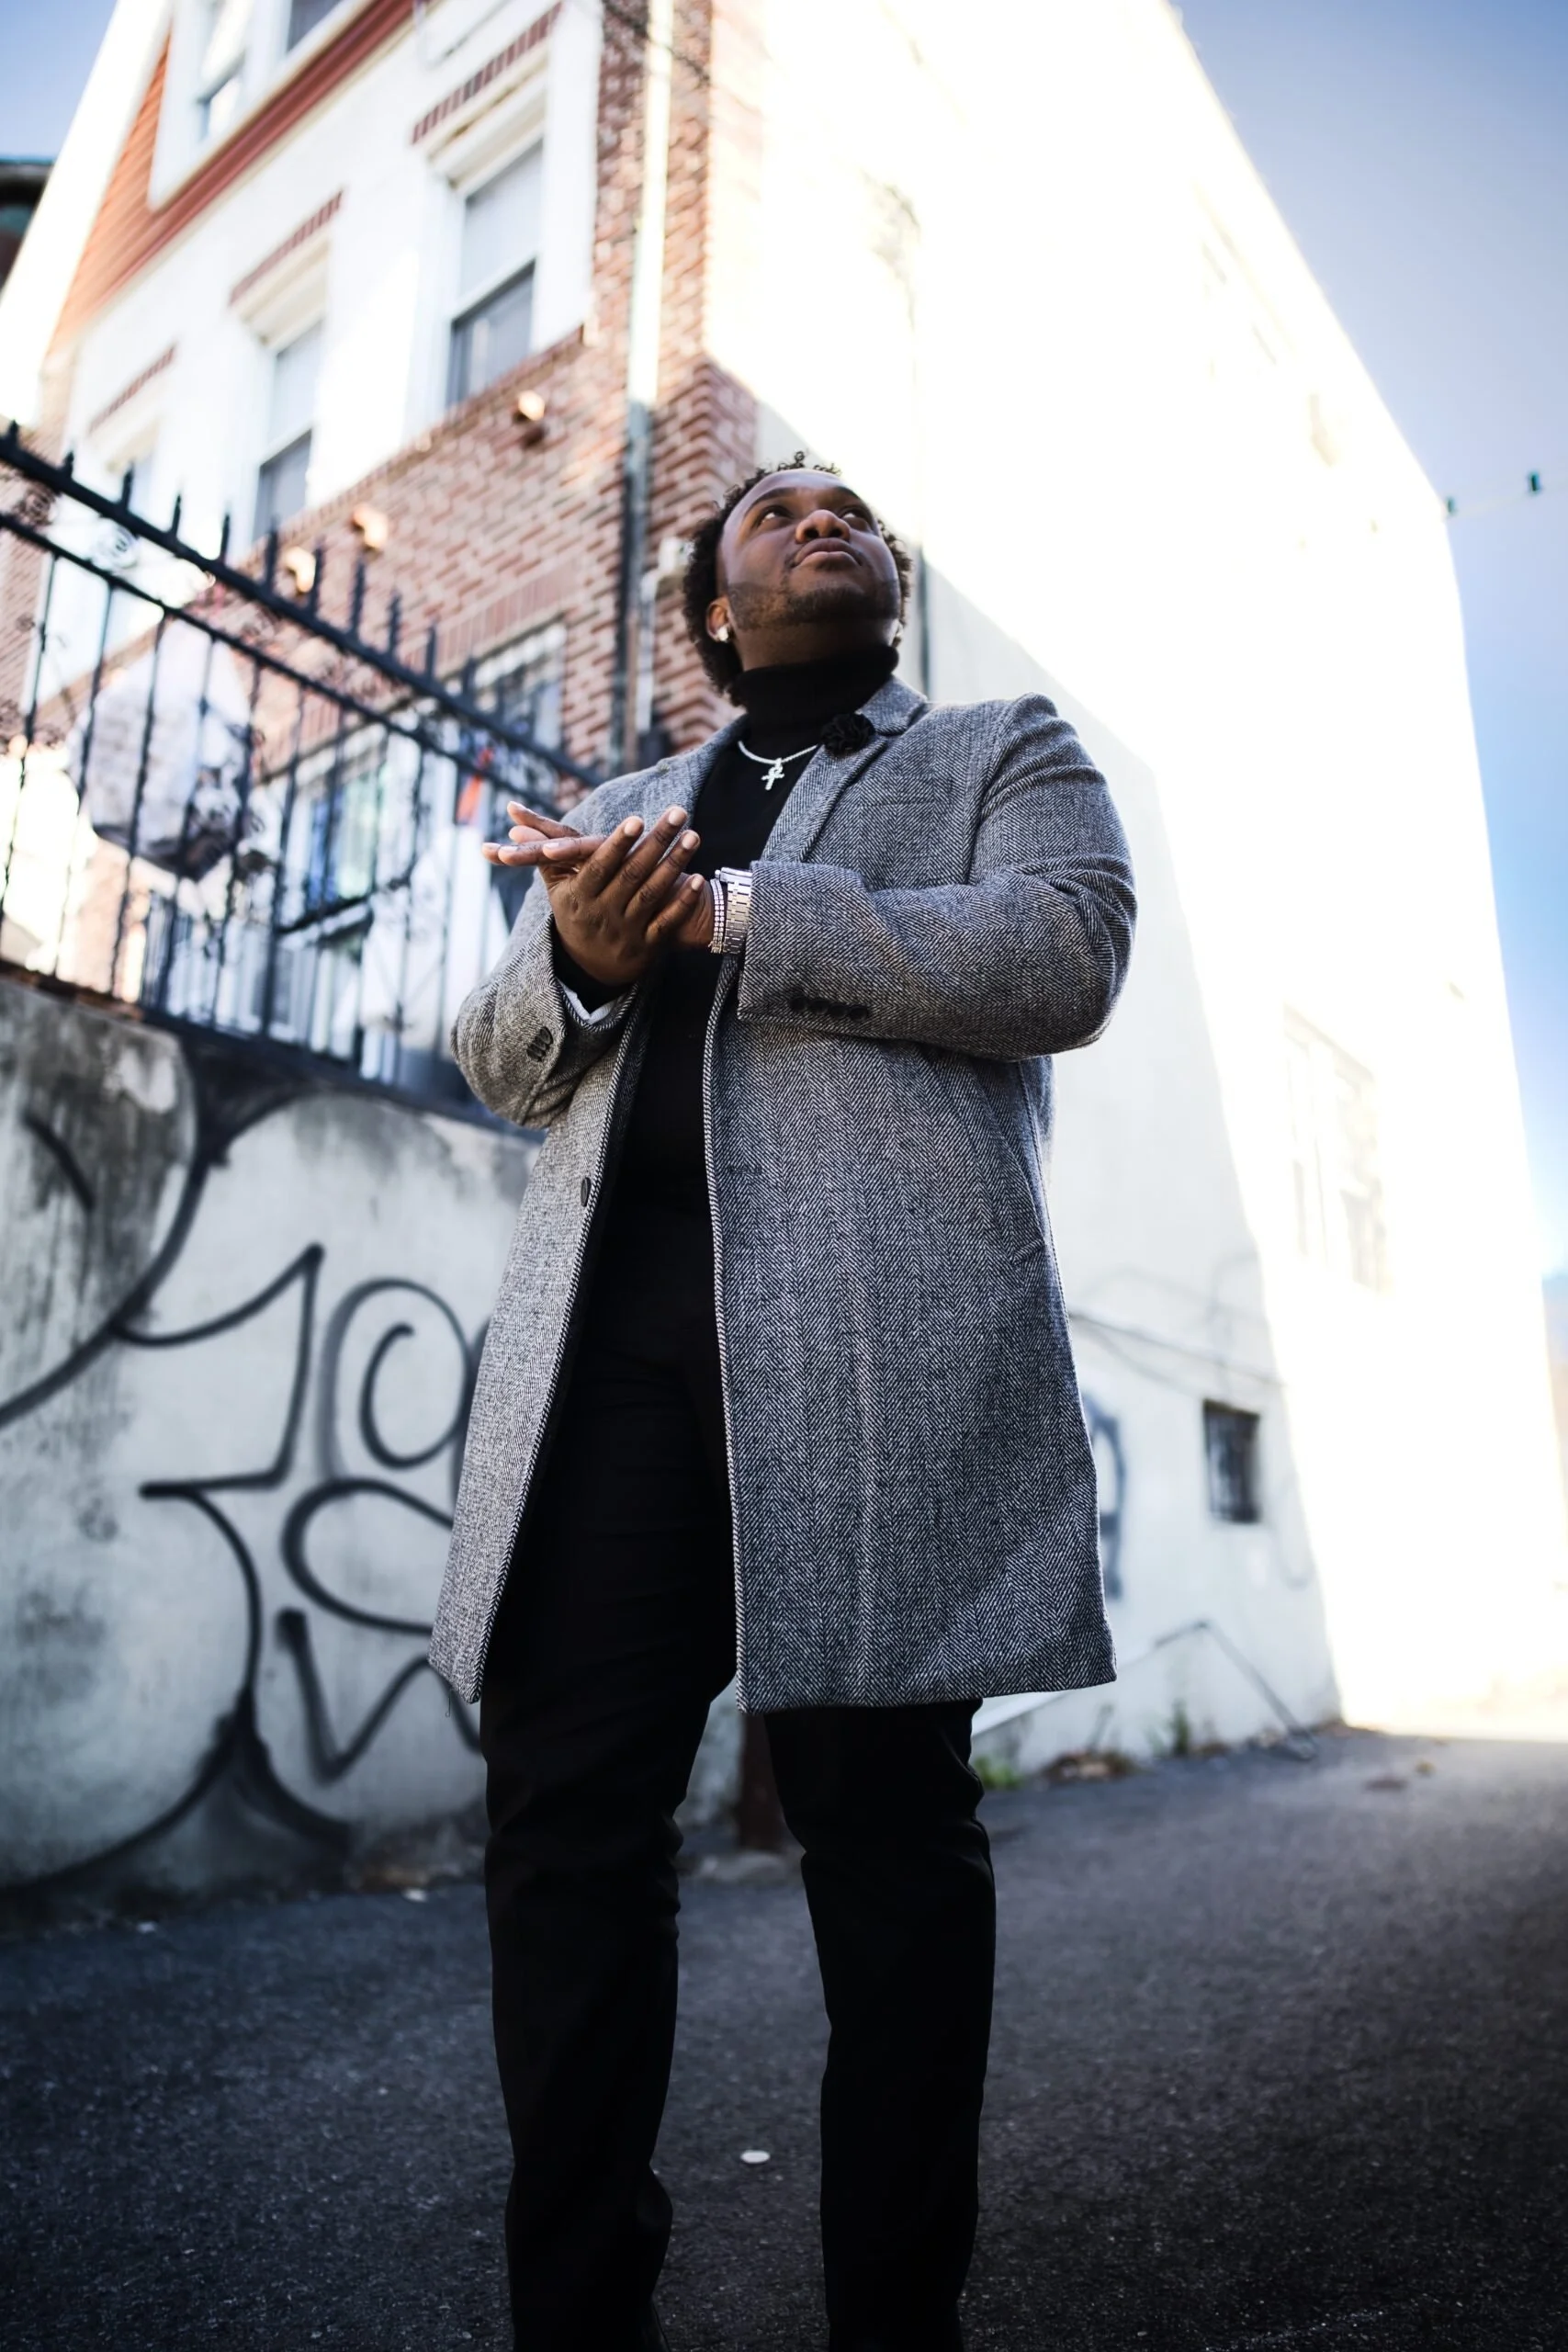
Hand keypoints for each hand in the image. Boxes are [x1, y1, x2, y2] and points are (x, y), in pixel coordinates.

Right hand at [483, 800, 709, 985]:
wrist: (590, 967)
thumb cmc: (576, 914)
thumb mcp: (557, 888)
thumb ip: (545, 853)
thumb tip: (513, 818)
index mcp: (581, 897)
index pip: (600, 868)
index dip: (618, 845)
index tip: (635, 820)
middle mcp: (604, 914)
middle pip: (632, 875)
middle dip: (656, 842)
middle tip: (677, 813)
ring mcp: (627, 931)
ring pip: (653, 895)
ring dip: (675, 865)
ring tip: (693, 836)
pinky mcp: (648, 946)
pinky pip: (668, 922)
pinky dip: (683, 902)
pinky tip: (698, 878)